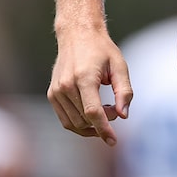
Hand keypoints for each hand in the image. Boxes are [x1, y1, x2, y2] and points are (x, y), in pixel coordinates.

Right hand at [47, 27, 132, 146]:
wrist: (77, 35)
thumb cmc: (102, 50)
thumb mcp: (120, 66)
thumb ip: (124, 91)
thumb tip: (124, 116)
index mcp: (83, 77)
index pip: (92, 112)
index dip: (104, 129)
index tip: (114, 141)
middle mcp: (66, 86)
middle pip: (84, 120)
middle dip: (103, 123)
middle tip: (116, 110)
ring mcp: (56, 92)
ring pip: (74, 124)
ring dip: (92, 125)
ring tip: (106, 109)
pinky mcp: (52, 95)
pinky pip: (66, 120)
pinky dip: (80, 123)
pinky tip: (94, 113)